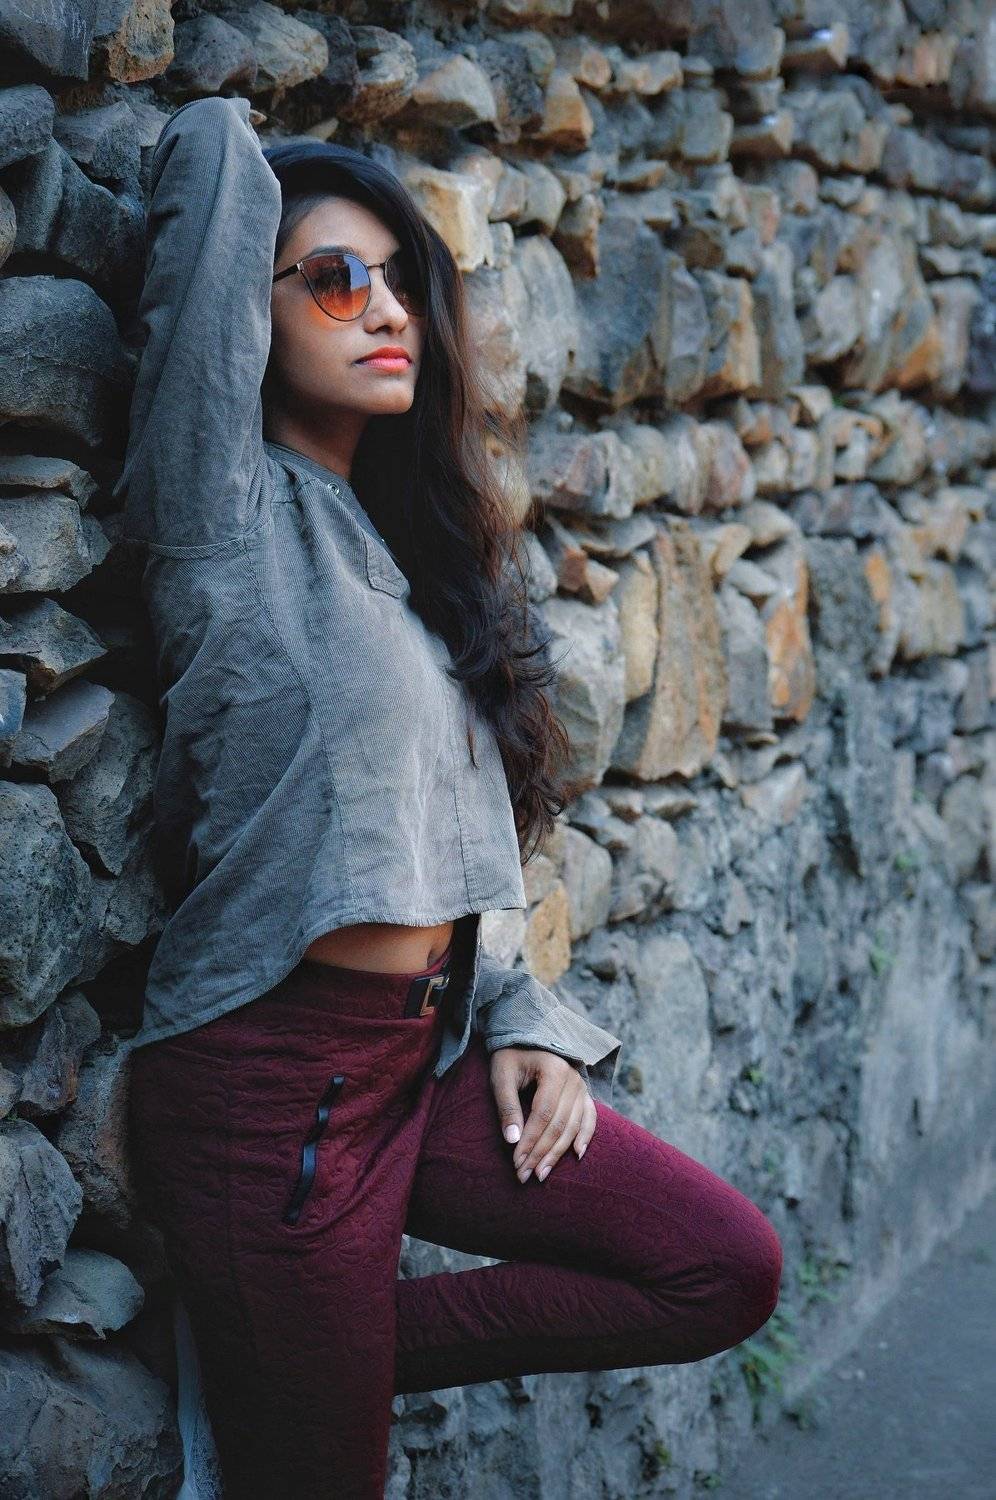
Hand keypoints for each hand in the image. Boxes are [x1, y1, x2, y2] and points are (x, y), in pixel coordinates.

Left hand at [488, 1047, 596, 1182]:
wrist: (527, 1036)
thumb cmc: (511, 1056)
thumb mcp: (502, 1075)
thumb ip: (507, 1106)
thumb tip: (512, 1141)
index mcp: (554, 1070)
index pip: (543, 1115)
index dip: (530, 1141)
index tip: (516, 1162)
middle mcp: (574, 1079)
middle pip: (559, 1125)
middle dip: (541, 1153)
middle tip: (524, 1175)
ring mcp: (582, 1087)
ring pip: (573, 1126)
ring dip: (558, 1153)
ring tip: (542, 1173)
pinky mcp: (583, 1093)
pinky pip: (589, 1118)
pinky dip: (585, 1137)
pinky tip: (577, 1155)